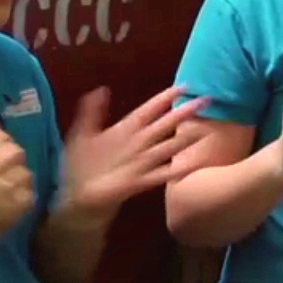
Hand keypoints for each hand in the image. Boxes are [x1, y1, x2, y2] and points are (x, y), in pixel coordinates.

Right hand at [0, 115, 34, 240]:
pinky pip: (31, 190)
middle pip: (17, 152)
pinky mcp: (22, 206)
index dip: (0, 142)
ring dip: (20, 177)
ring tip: (9, 185)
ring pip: (26, 171)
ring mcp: (8, 193)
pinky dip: (25, 192)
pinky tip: (14, 197)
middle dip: (12, 158)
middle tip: (4, 170)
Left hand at [59, 85, 209, 216]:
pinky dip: (177, 170)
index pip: (148, 110)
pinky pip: (161, 174)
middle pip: (163, 125)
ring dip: (185, 139)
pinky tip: (192, 164)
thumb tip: (100, 89)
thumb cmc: (80, 165)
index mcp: (124, 130)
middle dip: (182, 113)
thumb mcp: (82, 134)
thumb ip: (91, 112)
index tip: (182, 86)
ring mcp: (140, 163)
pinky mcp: (139, 181)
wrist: (78, 195)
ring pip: (167, 147)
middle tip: (204, 100)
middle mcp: (137, 144)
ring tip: (203, 129)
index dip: (163, 98)